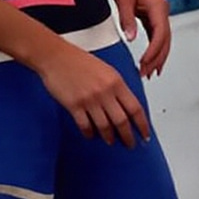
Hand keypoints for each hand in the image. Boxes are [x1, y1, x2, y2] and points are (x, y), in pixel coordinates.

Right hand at [35, 40, 150, 145]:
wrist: (54, 55)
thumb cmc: (79, 61)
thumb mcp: (107, 70)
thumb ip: (118, 88)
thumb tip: (128, 107)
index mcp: (116, 83)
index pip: (136, 109)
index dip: (143, 125)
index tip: (145, 135)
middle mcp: (105, 92)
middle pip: (122, 122)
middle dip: (128, 136)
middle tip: (129, 143)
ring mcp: (89, 100)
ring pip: (105, 127)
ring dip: (109, 137)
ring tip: (110, 140)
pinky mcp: (74, 105)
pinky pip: (85, 126)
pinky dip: (90, 133)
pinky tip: (91, 134)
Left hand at [116, 0, 170, 74]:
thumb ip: (127, 18)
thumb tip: (131, 38)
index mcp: (158, 6)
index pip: (160, 34)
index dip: (154, 51)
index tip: (146, 62)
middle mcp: (161, 11)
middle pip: (165, 40)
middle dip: (157, 59)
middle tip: (147, 73)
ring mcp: (158, 14)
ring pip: (163, 40)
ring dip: (157, 57)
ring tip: (150, 72)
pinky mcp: (151, 15)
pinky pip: (157, 36)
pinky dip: (154, 49)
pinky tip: (150, 59)